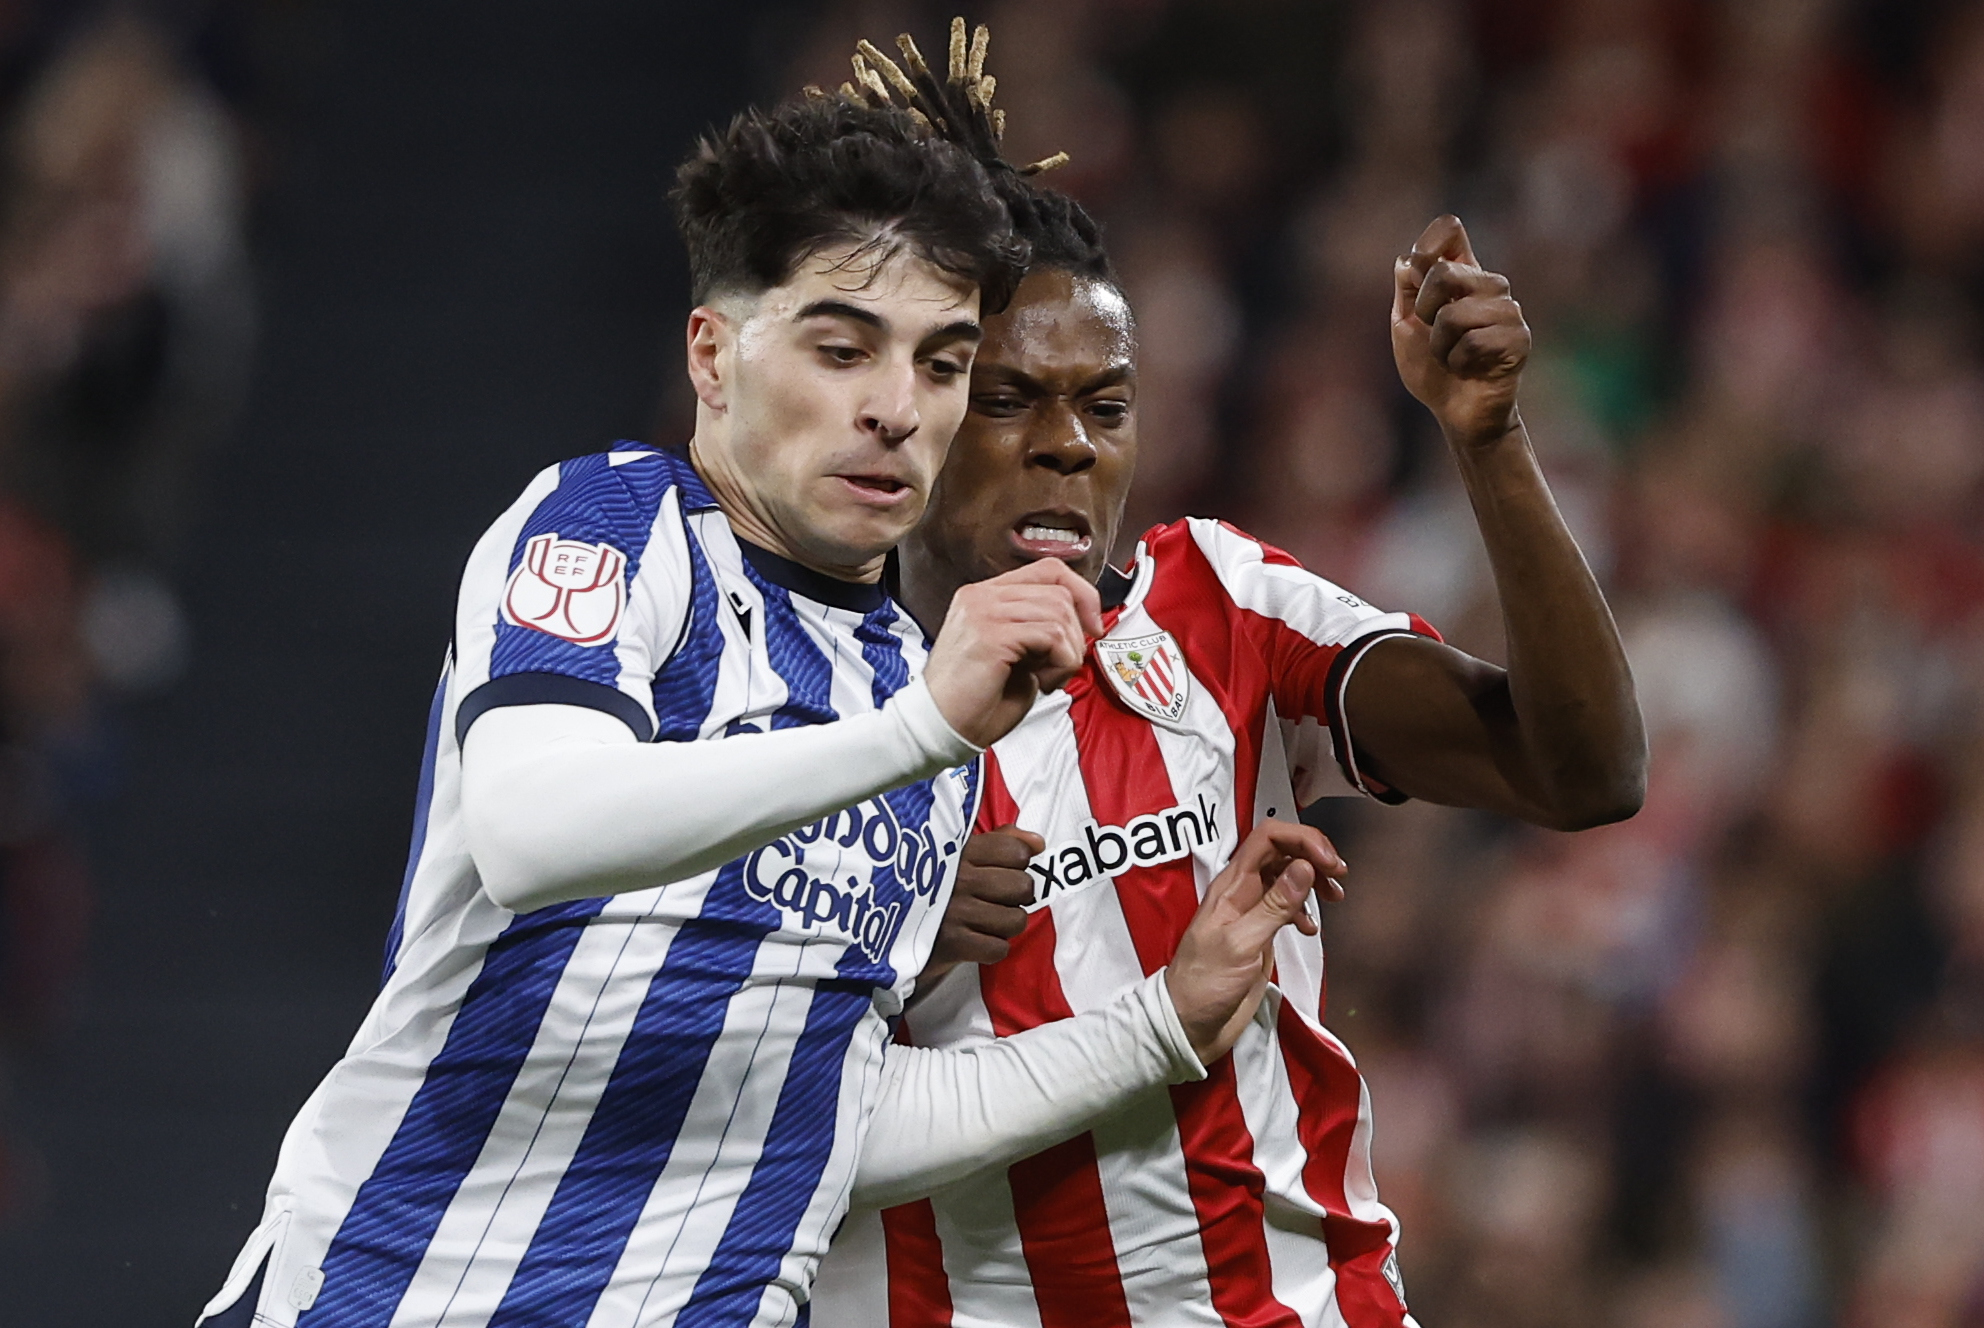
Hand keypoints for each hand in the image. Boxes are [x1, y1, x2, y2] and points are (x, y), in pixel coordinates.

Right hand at [918, 826, 1041, 986]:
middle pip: (1022, 886)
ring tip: (986, 921)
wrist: (884, 926)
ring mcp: (955, 911)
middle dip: (1016, 897)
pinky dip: (992, 948)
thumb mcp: (957, 855)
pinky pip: (998, 948)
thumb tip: (1037, 842)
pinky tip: (976, 940)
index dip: (1018, 864)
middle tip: (996, 900)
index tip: (1002, 871)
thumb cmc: (930, 889)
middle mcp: (959, 878)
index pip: (1015, 851)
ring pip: (1015, 920)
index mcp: (959, 851)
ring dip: (1005, 925)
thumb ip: (1000, 841)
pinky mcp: (952, 943)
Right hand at [923, 559, 1104, 748]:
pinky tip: (1042, 682)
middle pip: (1059, 591)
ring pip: (1059, 612)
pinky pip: (1051, 635)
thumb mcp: (1014, 653)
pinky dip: (1060, 663)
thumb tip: (1082, 623)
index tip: (1092, 626)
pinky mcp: (990, 635)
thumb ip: (1039, 628)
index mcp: (985, 596)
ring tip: (1047, 677)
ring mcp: (983, 612)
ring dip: (1068, 652)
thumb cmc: (975, 700)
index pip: (1048, 570)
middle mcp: (981, 596)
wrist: (940, 726)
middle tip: (1063, 666)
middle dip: (1076, 633)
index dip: (1081, 593)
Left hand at [1164, 820, 1346, 1064]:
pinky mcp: (1259, 934)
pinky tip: (1310, 927)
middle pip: (1281, 852)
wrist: (1189, 1023)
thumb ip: (1274, 906)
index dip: (1302, 839)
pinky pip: (1285, 906)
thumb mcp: (1242, 944)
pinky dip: (1304, 909)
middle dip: (1313, 855)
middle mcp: (1242, 892)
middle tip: (1338, 876)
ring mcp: (1251, 912)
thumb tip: (1304, 868)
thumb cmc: (1205, 984)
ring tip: (1335, 897)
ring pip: (1286, 877)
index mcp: (1232, 886)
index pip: (1267, 839)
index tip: (1328, 861)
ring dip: (1312, 880)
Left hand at [1391, 214, 1530, 447]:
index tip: (1416, 274)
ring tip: (1453, 357)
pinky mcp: (1519, 339)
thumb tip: (1407, 260)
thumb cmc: (1432, 369)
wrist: (1456, 413)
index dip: (1426, 245)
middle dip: (1424, 311)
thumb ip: (1406, 291)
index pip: (1449, 229)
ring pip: (1454, 314)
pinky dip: (1457, 363)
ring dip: (1440, 346)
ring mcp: (1508, 310)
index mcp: (1462, 274)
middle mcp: (1488, 285)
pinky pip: (1472, 343)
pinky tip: (1470, 369)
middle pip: (1443, 271)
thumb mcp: (1406, 327)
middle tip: (1435, 334)